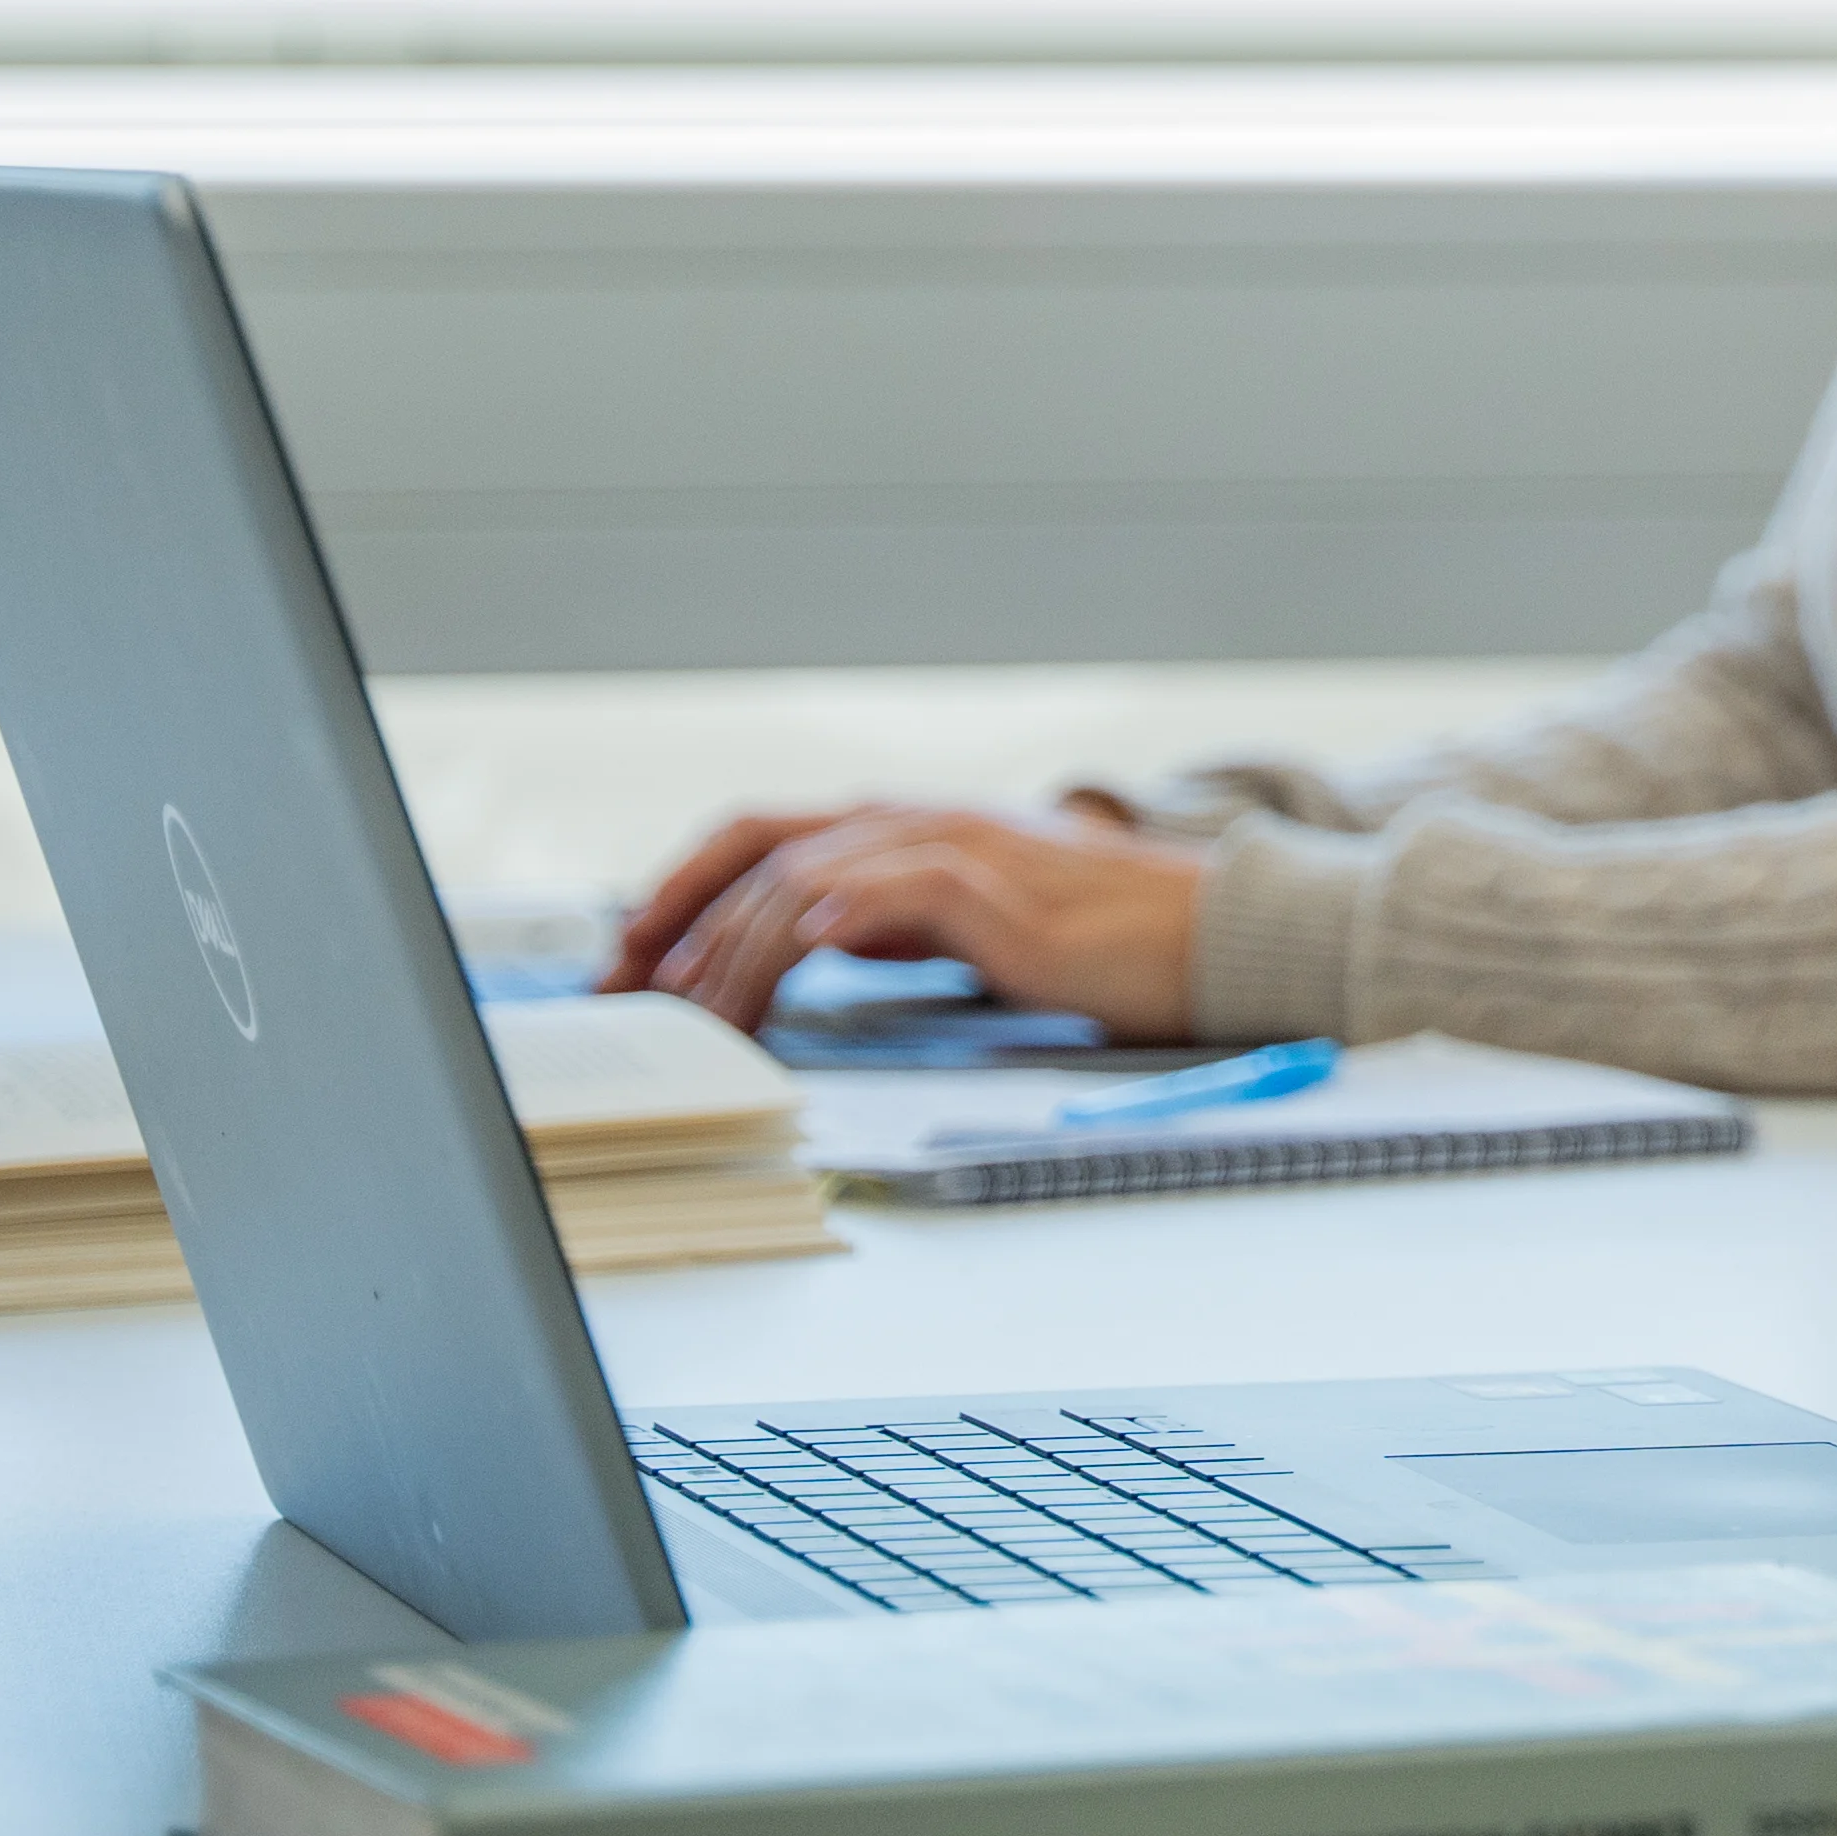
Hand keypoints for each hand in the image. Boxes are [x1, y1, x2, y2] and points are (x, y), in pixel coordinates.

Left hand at [601, 794, 1205, 1041]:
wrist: (1208, 934)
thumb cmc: (1104, 941)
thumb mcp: (974, 924)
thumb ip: (899, 917)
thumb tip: (820, 938)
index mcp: (908, 829)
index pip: (763, 839)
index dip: (684, 890)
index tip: (630, 956)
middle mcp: (917, 823)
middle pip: (762, 856)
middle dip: (679, 924)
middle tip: (629, 991)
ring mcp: (954, 848)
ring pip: (806, 878)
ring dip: (736, 949)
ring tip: (700, 1013)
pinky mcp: (993, 889)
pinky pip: (888, 892)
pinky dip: (831, 920)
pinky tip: (799, 958)